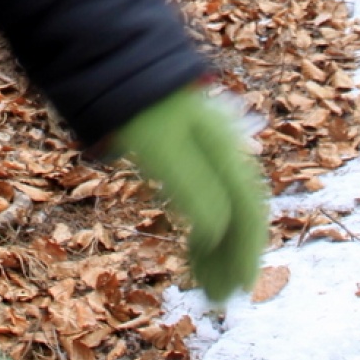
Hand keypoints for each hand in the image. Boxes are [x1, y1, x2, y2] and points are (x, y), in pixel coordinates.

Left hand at [112, 85, 268, 303]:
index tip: (239, 289)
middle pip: (237, 213)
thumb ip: (193, 190)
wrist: (111, 61)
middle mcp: (220, 152)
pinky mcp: (178, 153)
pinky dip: (199, 229)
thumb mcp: (161, 149)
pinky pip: (200, 198)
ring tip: (205, 284)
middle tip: (218, 299)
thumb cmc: (135, 104)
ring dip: (214, 248)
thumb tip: (220, 234)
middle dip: (230, 257)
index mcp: (224, 150)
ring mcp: (200, 153)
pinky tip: (192, 247)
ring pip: (219, 208)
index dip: (247, 252)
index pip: (249, 210)